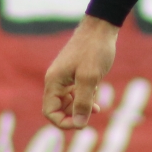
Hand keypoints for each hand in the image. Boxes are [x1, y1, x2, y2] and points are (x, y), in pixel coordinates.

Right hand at [42, 15, 118, 129]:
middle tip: (93, 114)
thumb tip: (78, 124)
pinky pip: (76, 92)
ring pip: (68, 101)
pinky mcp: (75, 73)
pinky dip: (86, 97)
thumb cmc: (94, 50)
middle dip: (74, 115)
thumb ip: (83, 102)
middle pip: (58, 109)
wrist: (101, 27)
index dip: (64, 122)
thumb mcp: (90, 78)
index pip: (50, 112)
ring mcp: (65, 76)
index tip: (82, 123)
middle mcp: (56, 80)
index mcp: (54, 81)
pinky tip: (97, 93)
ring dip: (82, 107)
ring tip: (97, 105)